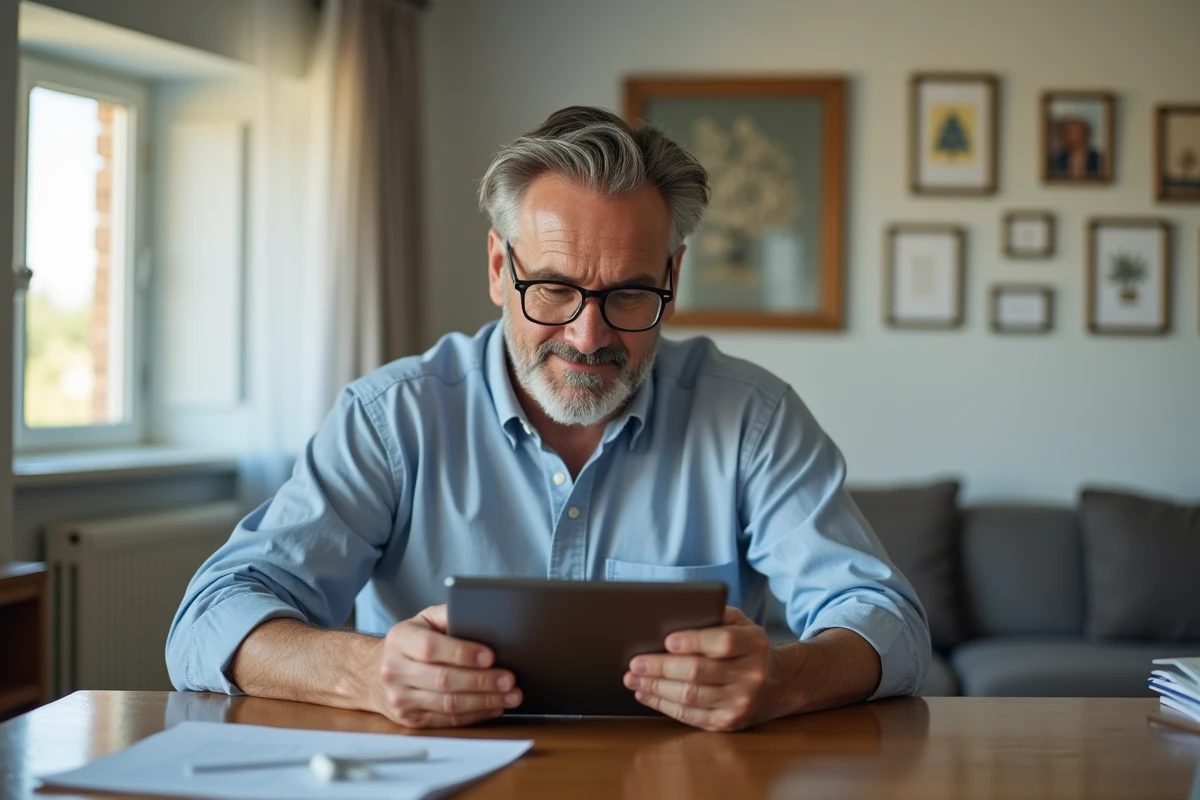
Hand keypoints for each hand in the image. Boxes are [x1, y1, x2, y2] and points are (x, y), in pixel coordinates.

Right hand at [368, 604, 521, 727]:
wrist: (374, 673)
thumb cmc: (410, 642)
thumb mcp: (424, 620)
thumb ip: (449, 615)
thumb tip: (483, 615)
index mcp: (400, 640)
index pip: (431, 648)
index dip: (462, 653)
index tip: (490, 656)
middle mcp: (394, 670)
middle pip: (443, 680)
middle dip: (482, 681)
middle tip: (509, 679)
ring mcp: (400, 698)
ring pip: (448, 704)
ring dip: (484, 702)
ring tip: (511, 696)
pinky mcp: (410, 719)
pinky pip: (447, 720)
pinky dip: (475, 715)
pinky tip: (495, 707)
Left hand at [624, 606, 772, 731]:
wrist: (779, 684)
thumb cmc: (748, 648)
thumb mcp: (742, 624)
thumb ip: (716, 615)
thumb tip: (676, 613)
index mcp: (754, 645)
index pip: (723, 642)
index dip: (694, 641)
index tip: (667, 640)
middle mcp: (750, 676)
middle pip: (699, 672)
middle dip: (662, 668)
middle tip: (635, 663)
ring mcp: (740, 703)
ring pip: (690, 696)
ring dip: (656, 688)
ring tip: (632, 679)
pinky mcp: (728, 722)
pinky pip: (690, 715)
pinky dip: (663, 705)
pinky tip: (646, 694)